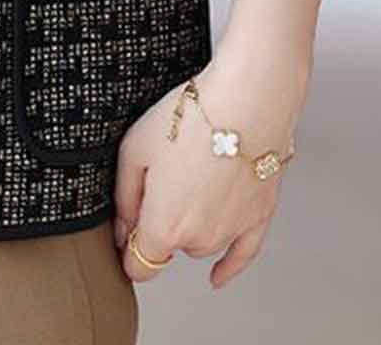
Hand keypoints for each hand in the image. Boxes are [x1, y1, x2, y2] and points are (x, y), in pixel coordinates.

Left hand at [112, 49, 307, 289]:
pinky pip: (242, 255)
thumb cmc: (190, 120)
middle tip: (163, 178)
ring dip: (192, 226)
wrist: (246, 103)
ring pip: (202, 244)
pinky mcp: (259, 218)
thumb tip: (122, 230)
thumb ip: (124, 198)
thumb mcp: (134, 150)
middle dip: (162, 224)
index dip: (128, 252)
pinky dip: (228, 267)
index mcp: (166, 227)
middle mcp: (200, 239)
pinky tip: (217, 278)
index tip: (126, 239)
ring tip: (192, 177)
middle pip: (172, 247)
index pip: (140, 266)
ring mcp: (232, 231)